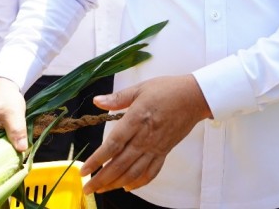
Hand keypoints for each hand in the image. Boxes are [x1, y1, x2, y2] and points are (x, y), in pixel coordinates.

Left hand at [80, 75, 211, 193]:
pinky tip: (128, 186)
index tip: (84, 170)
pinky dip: (139, 182)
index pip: (113, 145)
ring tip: (102, 189)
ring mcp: (155, 147)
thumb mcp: (140, 88)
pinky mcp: (164, 152)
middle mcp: (144, 138)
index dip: (97, 160)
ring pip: (134, 172)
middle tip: (87, 188)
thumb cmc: (167, 90)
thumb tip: (97, 101)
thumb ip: (118, 98)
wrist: (194, 97)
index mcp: (136, 120)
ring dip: (116, 183)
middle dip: (102, 179)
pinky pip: (151, 172)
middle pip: (120, 164)